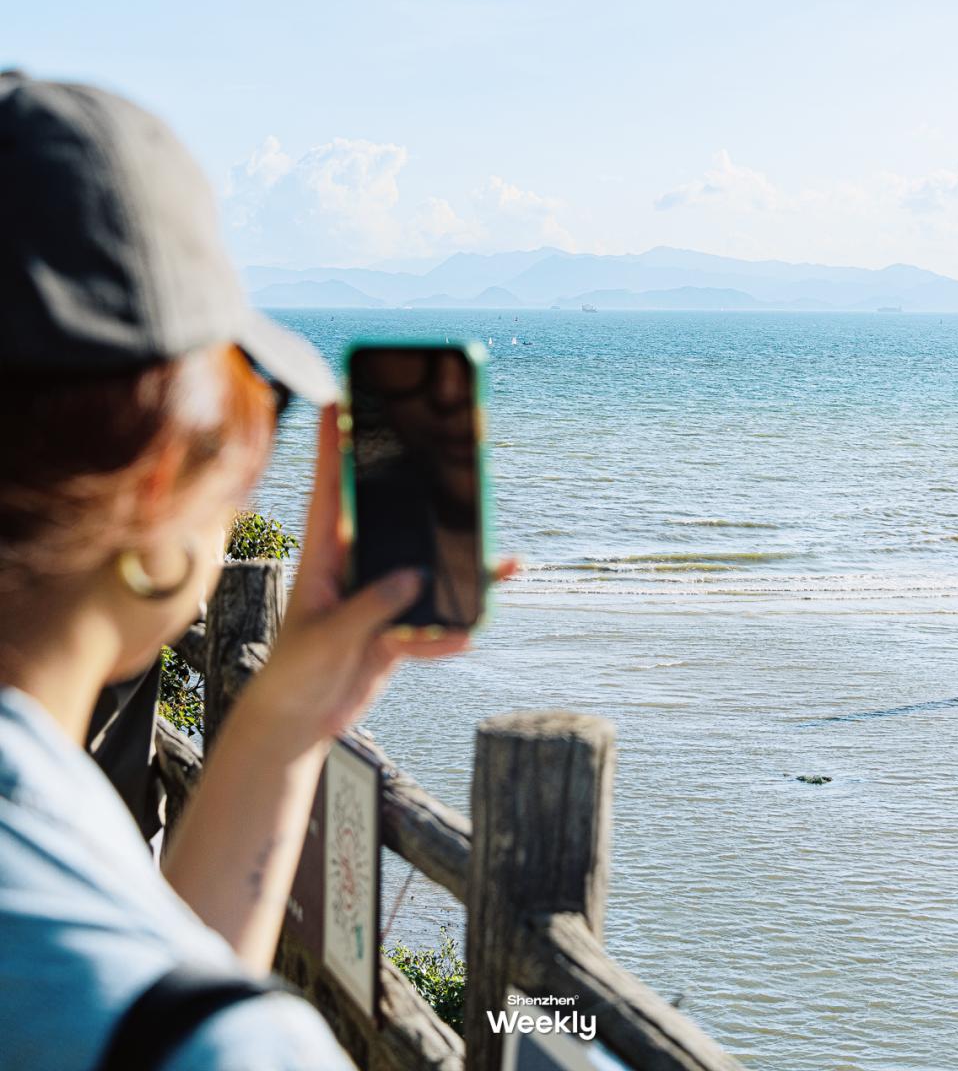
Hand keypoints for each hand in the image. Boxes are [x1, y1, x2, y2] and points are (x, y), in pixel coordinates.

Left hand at [247, 406, 511, 755]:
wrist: (299, 720)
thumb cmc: (295, 671)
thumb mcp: (328, 637)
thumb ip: (369, 607)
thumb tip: (414, 577)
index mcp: (325, 553)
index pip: (331, 487)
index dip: (335, 443)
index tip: (338, 398)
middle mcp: (355, 564)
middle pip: (394, 515)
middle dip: (425, 492)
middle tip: (458, 460)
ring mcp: (379, 593)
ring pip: (427, 568)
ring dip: (462, 568)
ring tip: (501, 562)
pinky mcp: (395, 627)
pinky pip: (433, 621)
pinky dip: (450, 631)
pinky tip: (467, 634)